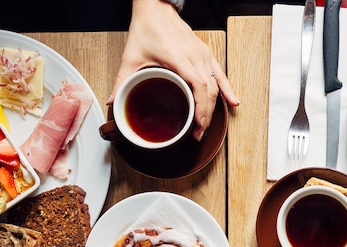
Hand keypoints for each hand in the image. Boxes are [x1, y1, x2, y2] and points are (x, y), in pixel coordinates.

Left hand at [111, 0, 239, 140]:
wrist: (156, 9)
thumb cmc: (147, 29)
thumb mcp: (131, 56)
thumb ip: (122, 80)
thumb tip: (113, 101)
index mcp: (179, 57)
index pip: (198, 85)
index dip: (201, 107)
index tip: (198, 124)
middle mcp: (195, 56)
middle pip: (209, 89)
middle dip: (206, 114)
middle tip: (198, 133)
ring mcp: (203, 54)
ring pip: (216, 84)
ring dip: (214, 106)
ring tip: (206, 124)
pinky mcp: (206, 54)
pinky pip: (220, 74)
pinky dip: (227, 89)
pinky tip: (233, 102)